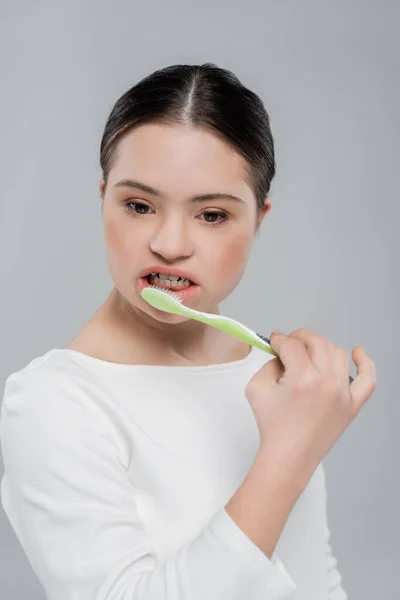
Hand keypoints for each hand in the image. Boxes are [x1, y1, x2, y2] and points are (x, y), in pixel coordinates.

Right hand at [245, 328, 376, 488]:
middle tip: (289, 344)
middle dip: (299, 337)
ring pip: (337, 352)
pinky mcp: (353, 405)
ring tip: (309, 355)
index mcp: (302, 378)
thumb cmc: (272, 426)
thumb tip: (282, 351)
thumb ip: (269, 363)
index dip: (279, 339)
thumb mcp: (256, 388)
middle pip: (316, 342)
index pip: (291, 345)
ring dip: (321, 347)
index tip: (275, 341)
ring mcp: (343, 393)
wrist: (288, 456)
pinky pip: (368, 379)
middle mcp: (326, 382)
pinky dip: (365, 362)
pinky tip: (357, 352)